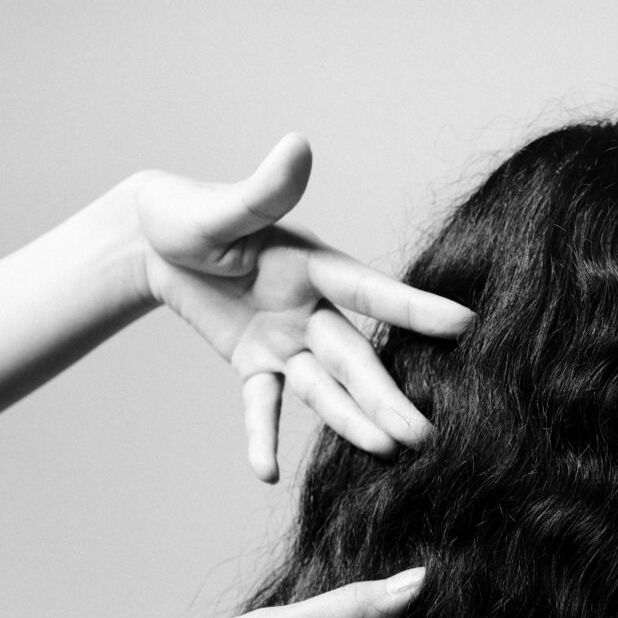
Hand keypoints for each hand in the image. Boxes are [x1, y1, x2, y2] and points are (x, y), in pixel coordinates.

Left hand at [132, 134, 473, 481]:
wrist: (152, 242)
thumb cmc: (189, 213)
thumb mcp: (223, 207)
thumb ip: (264, 189)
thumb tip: (297, 145)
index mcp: (314, 267)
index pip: (371, 293)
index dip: (415, 309)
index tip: (466, 324)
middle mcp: (312, 310)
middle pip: (356, 361)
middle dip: (388, 397)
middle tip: (424, 434)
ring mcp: (287, 342)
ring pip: (325, 390)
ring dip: (352, 422)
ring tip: (385, 453)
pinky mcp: (257, 366)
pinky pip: (262, 406)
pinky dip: (261, 437)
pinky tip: (266, 472)